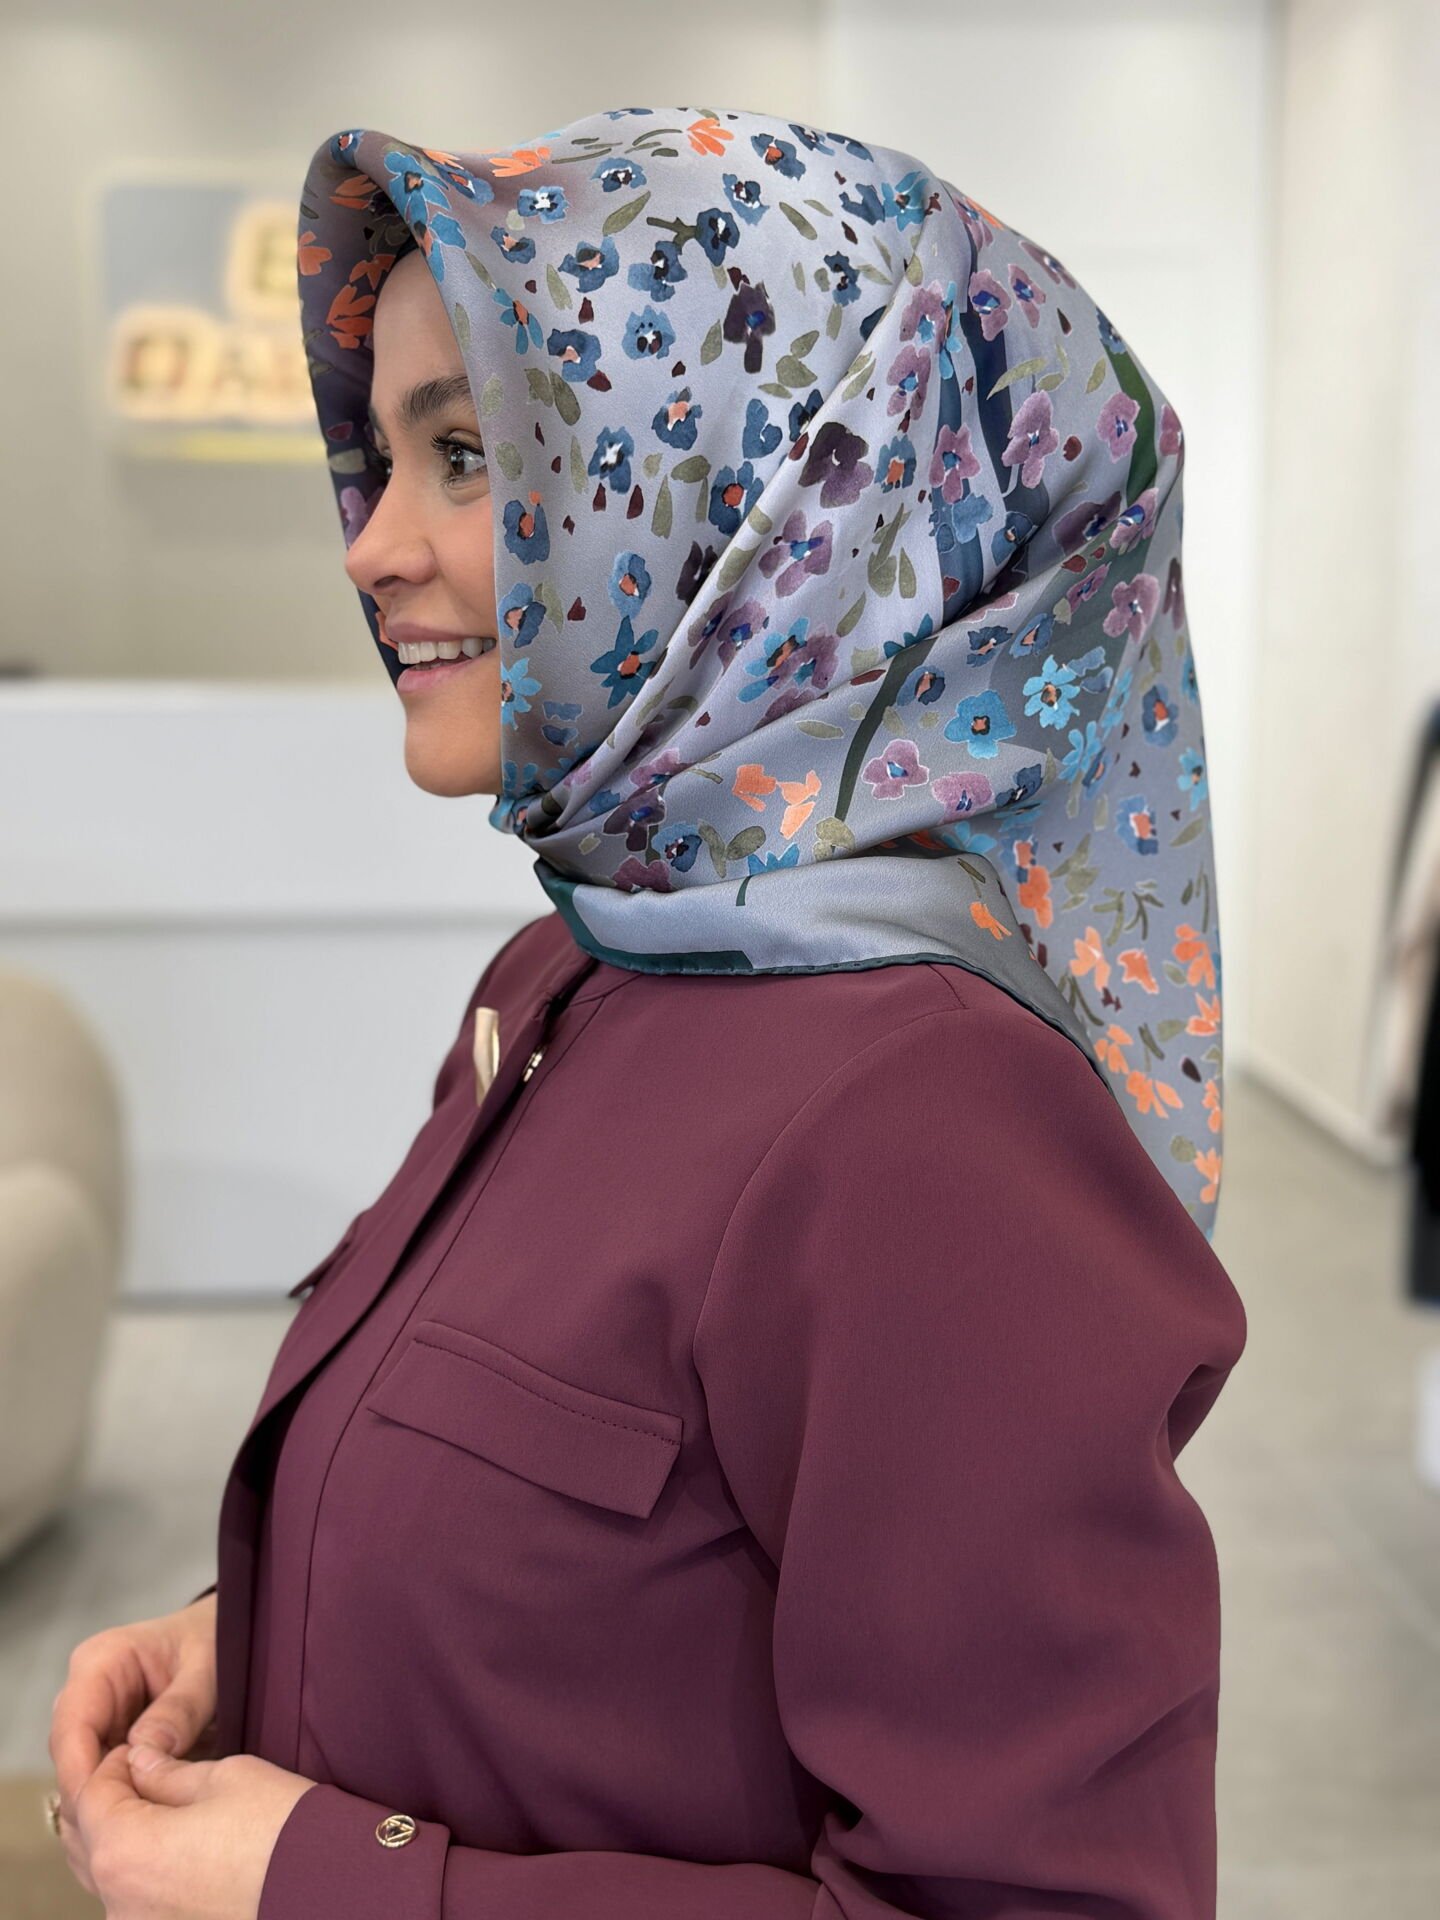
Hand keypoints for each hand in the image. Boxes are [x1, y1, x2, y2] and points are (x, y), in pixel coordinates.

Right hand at [49, 1593, 219, 1896]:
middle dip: (94, 1798)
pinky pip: (104, 1779)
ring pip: (84, 1775)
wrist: (226, 1635)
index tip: (107, 1812)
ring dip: (108, 1804)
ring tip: (142, 1832)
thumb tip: (144, 1753)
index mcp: (101, 1661)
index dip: (82, 1775)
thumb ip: (180, 1707)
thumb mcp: (209, 1666)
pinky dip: (122, 1800)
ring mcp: (96, 1719)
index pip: (72, 1727)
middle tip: (128, 1833)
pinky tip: (147, 1823)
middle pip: (72, 1758)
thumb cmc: (218, 1639)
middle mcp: (87, 1691)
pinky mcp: (109, 1742)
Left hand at [74, 1737, 314, 1919]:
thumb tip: (140, 1762)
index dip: (114, 1761)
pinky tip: (170, 1848)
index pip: (90, 1795)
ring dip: (120, 1838)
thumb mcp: (223, 1777)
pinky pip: (132, 1902)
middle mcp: (118, 1902)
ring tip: (159, 1808)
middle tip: (145, 1771)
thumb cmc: (279, 1826)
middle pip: (86, 1841)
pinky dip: (138, 1871)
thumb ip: (166, 1771)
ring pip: (106, 1875)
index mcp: (125, 1850)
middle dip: (108, 1800)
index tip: (143, 1746)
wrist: (329, 1889)